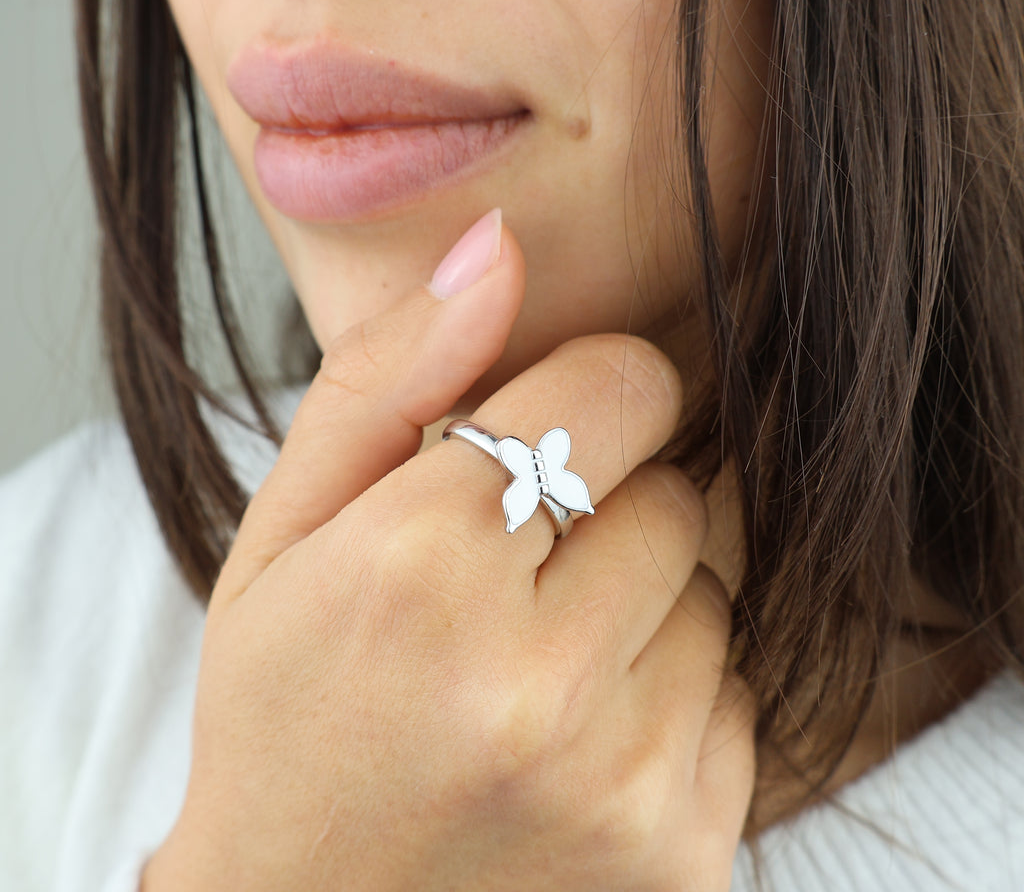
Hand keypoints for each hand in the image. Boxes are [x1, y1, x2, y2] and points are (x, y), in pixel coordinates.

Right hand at [143, 216, 754, 890]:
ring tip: (536, 665)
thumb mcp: (284, 533)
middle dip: (608, 508)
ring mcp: (621, 780)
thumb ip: (386, 376)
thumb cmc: (286, 709)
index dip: (590, 398)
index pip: (623, 387)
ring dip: (642, 606)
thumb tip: (496, 247)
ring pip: (716, 593)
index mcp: (418, 569)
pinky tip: (577, 736)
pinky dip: (671, 694)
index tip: (544, 439)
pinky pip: (737, 695)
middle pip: (676, 493)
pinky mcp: (684, 853)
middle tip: (514, 575)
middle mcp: (531, 680)